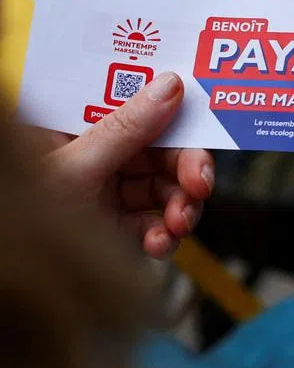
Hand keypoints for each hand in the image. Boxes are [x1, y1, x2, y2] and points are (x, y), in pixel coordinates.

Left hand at [40, 71, 213, 258]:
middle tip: (200, 183)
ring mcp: (110, 195)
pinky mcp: (119, 229)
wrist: (18, 280)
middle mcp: (98, 158)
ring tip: (179, 223)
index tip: (201, 118)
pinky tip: (158, 243)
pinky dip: (166, 235)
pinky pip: (158, 224)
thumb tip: (168, 87)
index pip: (134, 105)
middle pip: (161, 150)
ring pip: (168, 189)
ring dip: (182, 206)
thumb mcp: (74, 168)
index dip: (172, 108)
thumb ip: (123, 130)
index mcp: (76, 131)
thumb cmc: (22, 217)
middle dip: (187, 168)